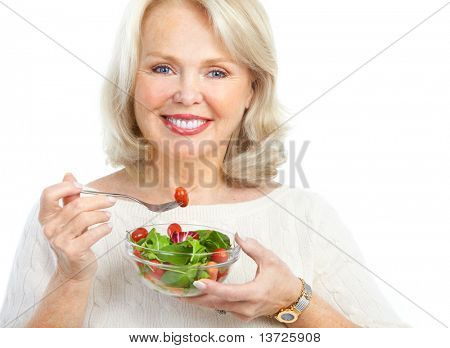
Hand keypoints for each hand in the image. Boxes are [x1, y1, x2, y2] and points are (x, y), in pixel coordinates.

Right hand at [39, 173, 115, 281]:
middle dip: (97, 200)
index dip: (66, 187)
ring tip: (108, 216)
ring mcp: (59, 241)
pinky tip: (108, 227)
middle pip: (75, 205)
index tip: (82, 187)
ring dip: (101, 214)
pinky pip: (92, 233)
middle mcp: (49, 228)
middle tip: (111, 201)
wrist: (75, 270)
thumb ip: (69, 198)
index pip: (48, 194)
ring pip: (85, 218)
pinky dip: (104, 228)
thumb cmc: (74, 240)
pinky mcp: (72, 251)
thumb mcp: (70, 218)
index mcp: (47, 217)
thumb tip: (69, 175)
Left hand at [179, 234, 302, 321]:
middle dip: (196, 298)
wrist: (292, 299)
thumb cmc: (283, 280)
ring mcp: (243, 313)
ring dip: (199, 300)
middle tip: (178, 290)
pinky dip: (209, 301)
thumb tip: (238, 236)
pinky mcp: (241, 314)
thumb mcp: (270, 259)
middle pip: (217, 303)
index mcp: (255, 293)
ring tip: (182, 292)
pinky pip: (221, 308)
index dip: (212, 288)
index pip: (229, 293)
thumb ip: (253, 247)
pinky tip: (199, 294)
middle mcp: (247, 307)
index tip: (198, 282)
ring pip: (217, 307)